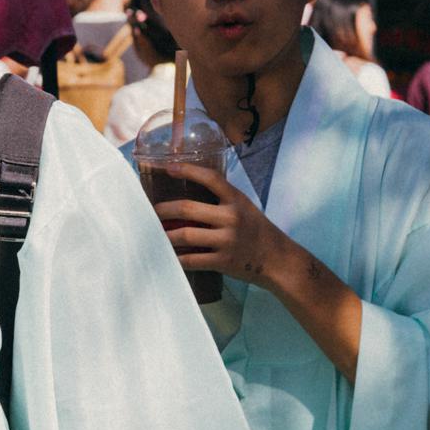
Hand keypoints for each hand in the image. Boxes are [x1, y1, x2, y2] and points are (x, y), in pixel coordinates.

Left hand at [156, 161, 294, 289]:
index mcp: (236, 200)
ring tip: (156, 233)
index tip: (168, 167)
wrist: (277, 259)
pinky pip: (192, 260)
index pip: (210, 178)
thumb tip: (190, 191)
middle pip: (187, 208)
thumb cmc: (258, 230)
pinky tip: (169, 255)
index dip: (187, 170)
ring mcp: (227, 241)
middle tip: (151, 211)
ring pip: (185, 234)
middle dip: (163, 209)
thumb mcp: (245, 207)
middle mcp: (231, 217)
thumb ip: (223, 199)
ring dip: (166, 234)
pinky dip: (177, 258)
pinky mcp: (223, 261)